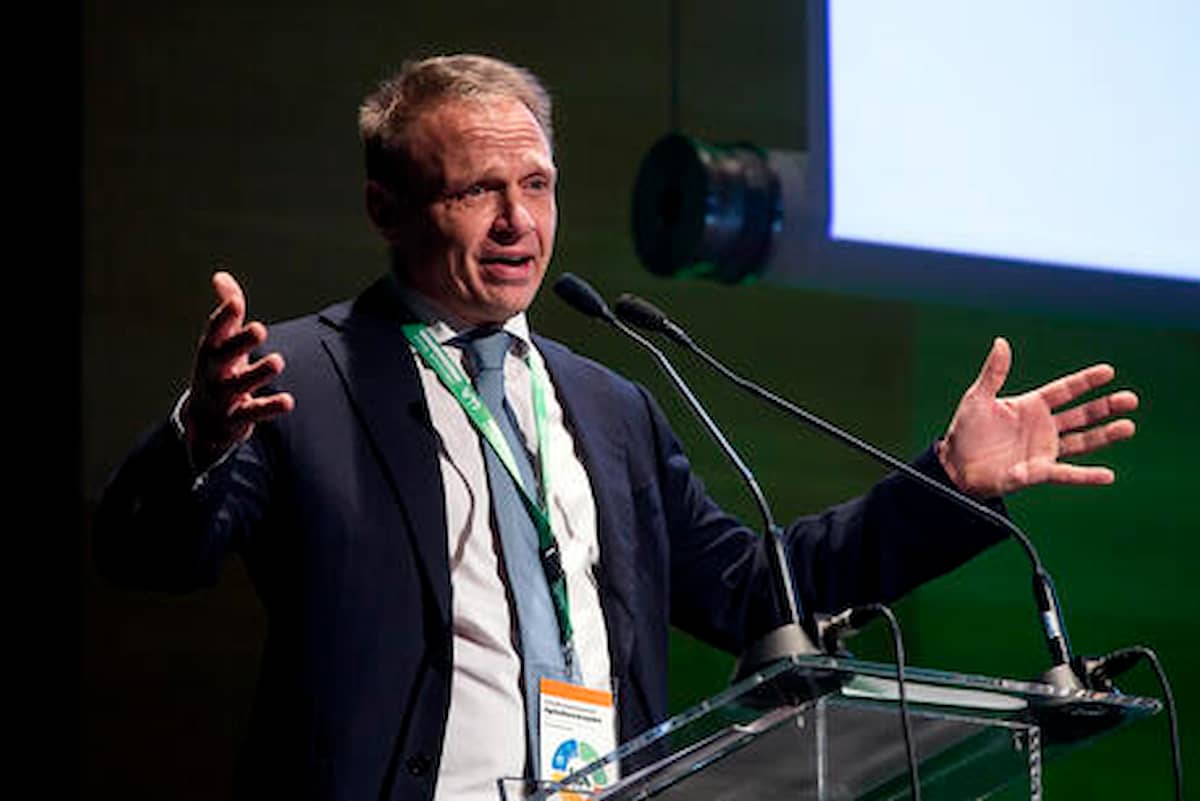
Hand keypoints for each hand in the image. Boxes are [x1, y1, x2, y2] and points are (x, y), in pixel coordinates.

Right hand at [183, 271, 294, 467]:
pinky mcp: (235, 419)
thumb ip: (227, 313)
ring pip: (238, 385)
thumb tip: (220, 276)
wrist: (204, 423)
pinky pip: (253, 413)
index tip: (236, 301)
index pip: (214, 332)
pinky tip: (287, 401)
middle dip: (239, 343)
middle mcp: (213, 373)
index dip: (223, 317)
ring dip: (257, 373)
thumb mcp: (220, 343)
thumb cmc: (218, 372)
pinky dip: (269, 407)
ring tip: (278, 361)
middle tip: (260, 329)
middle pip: (223, 357)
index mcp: (211, 352)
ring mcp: (222, 398)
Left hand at [936, 337, 1137, 497]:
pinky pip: (1065, 474)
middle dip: (1105, 407)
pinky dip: (1086, 476)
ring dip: (1104, 435)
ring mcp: (1043, 450)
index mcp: (1031, 406)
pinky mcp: (1036, 472)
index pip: (1065, 391)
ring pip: (1081, 441)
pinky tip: (1108, 475)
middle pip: (1081, 415)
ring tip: (1128, 427)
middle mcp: (1043, 428)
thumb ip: (994, 372)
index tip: (1108, 371)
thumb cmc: (965, 432)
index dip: (1086, 382)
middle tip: (1131, 399)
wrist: (954, 465)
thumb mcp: (978, 398)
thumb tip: (1001, 342)